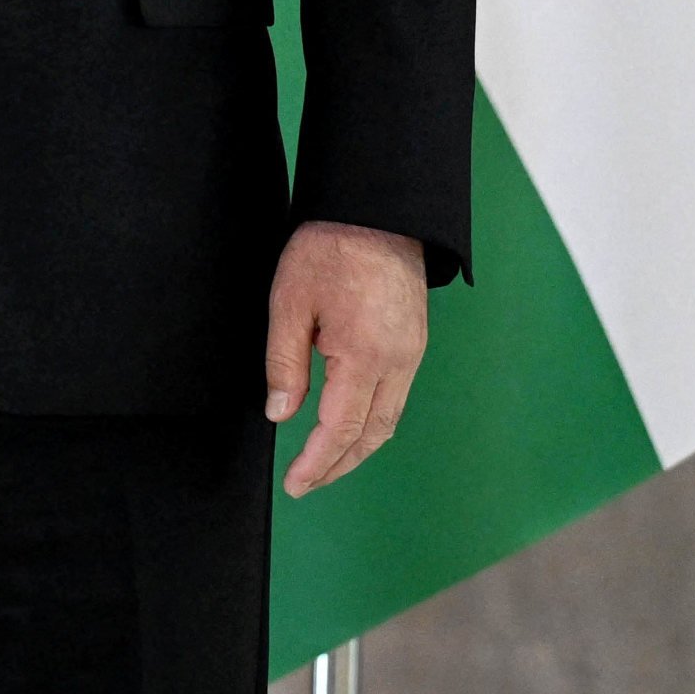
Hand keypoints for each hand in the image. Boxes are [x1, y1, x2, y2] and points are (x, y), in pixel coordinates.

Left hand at [264, 219, 428, 496]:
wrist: (377, 209)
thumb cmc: (328, 248)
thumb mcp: (290, 303)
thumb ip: (285, 363)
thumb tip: (280, 414)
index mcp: (364, 356)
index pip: (340, 429)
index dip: (316, 462)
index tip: (294, 484)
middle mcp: (397, 363)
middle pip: (371, 434)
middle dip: (339, 465)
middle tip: (306, 483)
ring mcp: (412, 353)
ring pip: (389, 420)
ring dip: (358, 447)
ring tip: (326, 463)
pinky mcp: (414, 341)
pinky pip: (396, 397)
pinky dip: (372, 422)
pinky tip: (350, 423)